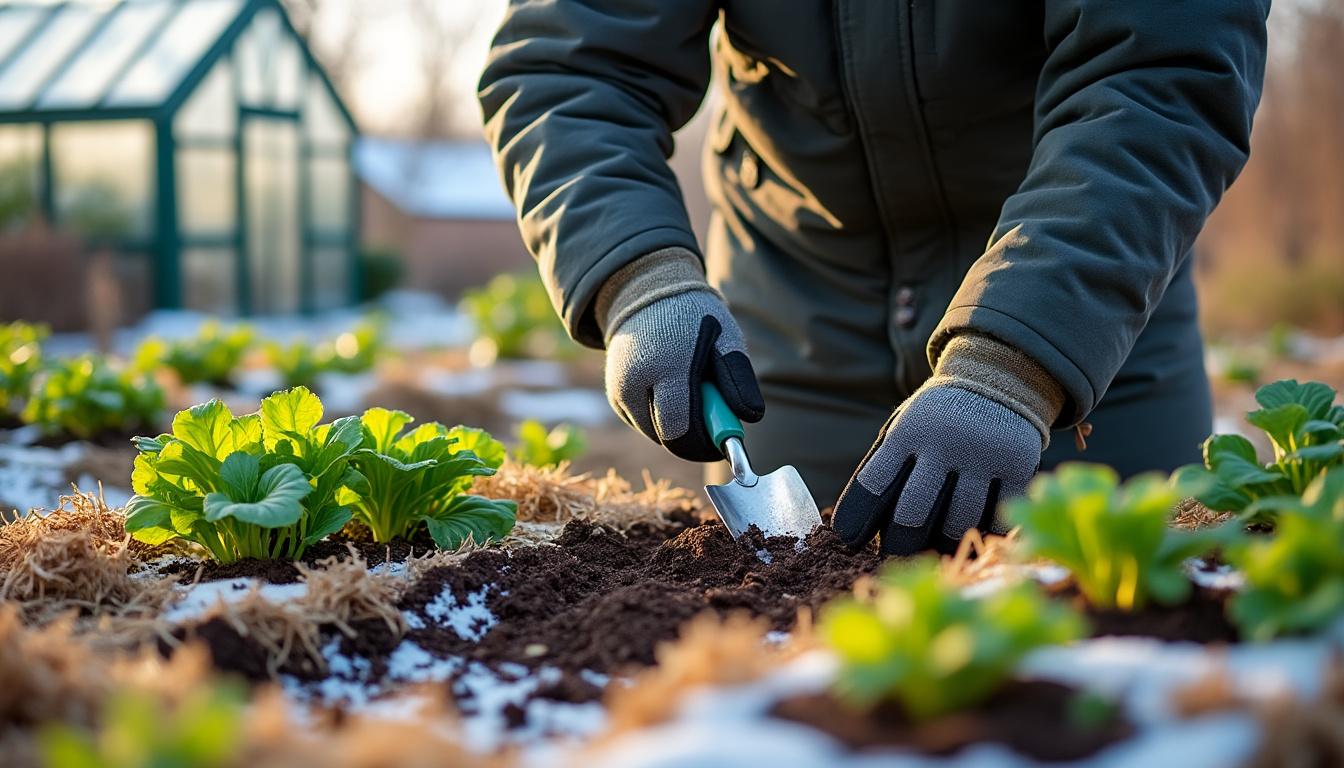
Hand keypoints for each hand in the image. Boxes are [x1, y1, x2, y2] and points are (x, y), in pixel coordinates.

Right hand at [604, 289, 763, 460]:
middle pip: (668, 437)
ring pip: (657, 434)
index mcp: (666, 365)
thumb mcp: (725, 336)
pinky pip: (645, 424)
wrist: (645, 293)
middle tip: (713, 414)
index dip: (704, 443)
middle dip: (695, 435)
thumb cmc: (693, 316)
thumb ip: (738, 378)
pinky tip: (671, 388)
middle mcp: (635, 381)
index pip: (679, 428)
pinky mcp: (616, 398)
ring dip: (679, 424)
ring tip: (689, 388)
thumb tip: (750, 416)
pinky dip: (662, 417)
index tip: (723, 441)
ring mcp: (620, 391)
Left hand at [832, 385, 1041, 554]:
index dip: (857, 517)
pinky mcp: (1018, 465)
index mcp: (908, 432)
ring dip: (944, 542)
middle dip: (898, 544)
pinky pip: (998, 518)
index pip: (874, 483)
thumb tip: (852, 529)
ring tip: (934, 550)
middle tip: (893, 557)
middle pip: (913, 511)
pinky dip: (984, 533)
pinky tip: (974, 535)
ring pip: (959, 522)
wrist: (997, 381)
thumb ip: (885, 468)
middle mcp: (944, 441)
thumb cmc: (938, 419)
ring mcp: (983, 453)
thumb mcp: (906, 428)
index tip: (848, 540)